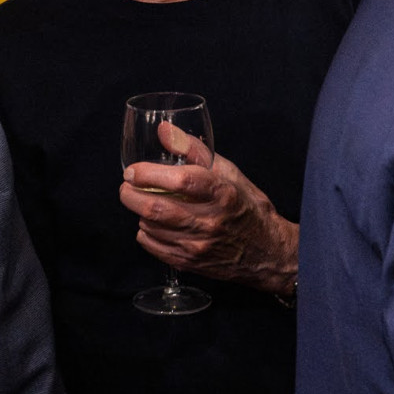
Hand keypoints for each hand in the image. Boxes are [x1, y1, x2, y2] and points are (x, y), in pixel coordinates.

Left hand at [119, 123, 298, 296]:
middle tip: (127, 186)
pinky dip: (145, 232)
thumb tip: (164, 131)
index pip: (181, 180)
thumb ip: (194, 150)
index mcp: (222, 194)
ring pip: (150, 227)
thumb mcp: (228, 172)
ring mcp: (197, 246)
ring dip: (139, 212)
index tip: (134, 170)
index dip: (150, 173)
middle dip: (131, 195)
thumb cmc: (246, 207)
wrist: (266, 252)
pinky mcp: (189, 263)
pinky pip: (153, 246)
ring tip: (143, 202)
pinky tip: (153, 224)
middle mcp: (209, 222)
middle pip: (156, 208)